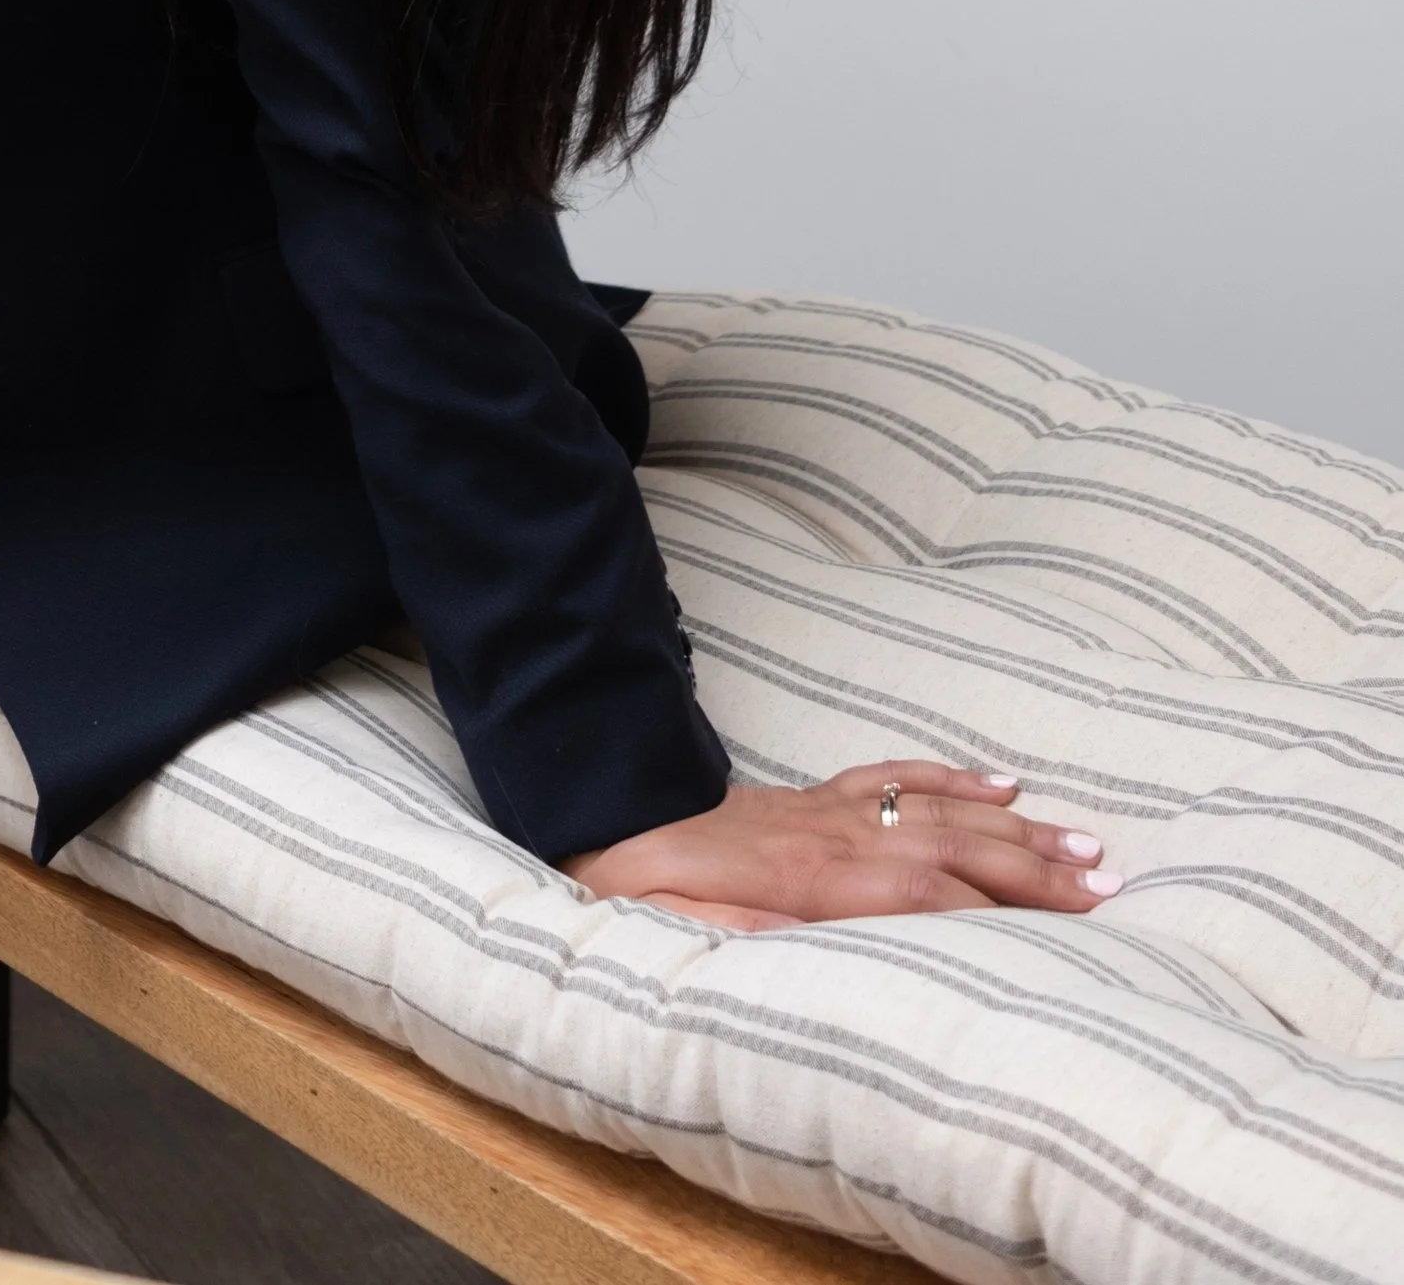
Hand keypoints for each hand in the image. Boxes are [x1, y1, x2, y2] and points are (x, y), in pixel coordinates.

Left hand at [568, 764, 1122, 931]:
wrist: (609, 816)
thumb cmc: (648, 889)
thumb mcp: (687, 927)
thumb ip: (751, 938)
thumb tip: (812, 944)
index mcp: (814, 877)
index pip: (928, 891)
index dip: (999, 905)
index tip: (1070, 920)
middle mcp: (837, 834)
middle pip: (954, 847)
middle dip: (1035, 868)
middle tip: (1109, 884)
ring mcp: (832, 807)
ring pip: (939, 810)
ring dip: (1015, 828)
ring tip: (1085, 843)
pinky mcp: (820, 794)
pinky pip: (896, 775)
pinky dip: (953, 777)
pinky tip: (1001, 784)